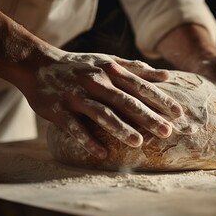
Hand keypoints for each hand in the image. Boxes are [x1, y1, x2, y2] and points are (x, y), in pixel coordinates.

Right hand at [20, 51, 182, 158]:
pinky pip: (74, 127)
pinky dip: (87, 140)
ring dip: (120, 129)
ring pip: (101, 114)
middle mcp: (95, 82)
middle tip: (167, 132)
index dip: (160, 99)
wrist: (37, 64)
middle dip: (147, 117)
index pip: (139, 86)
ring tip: (139, 143)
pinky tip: (102, 154)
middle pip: (125, 101)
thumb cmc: (80, 66)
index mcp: (110, 70)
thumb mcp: (108, 62)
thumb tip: (167, 76)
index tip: (178, 113)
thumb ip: (137, 69)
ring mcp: (76, 96)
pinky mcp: (58, 110)